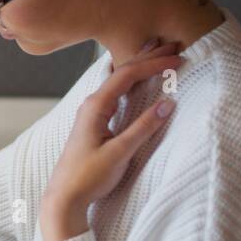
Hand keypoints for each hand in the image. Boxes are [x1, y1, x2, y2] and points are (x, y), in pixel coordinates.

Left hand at [40, 40, 181, 240]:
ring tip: (157, 50)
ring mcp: (92, 113)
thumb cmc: (87, 177)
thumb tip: (168, 104)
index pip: (127, 74)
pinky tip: (137, 78)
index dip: (153, 63)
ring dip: (140, 65)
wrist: (63, 198)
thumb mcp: (119, 154)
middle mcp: (92, 104)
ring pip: (119, 80)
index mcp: (96, 107)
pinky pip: (117, 92)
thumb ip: (143, 128)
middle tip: (172, 43)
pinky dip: (132, 80)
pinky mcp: (95, 123)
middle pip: (122, 71)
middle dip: (148, 56)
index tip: (177, 58)